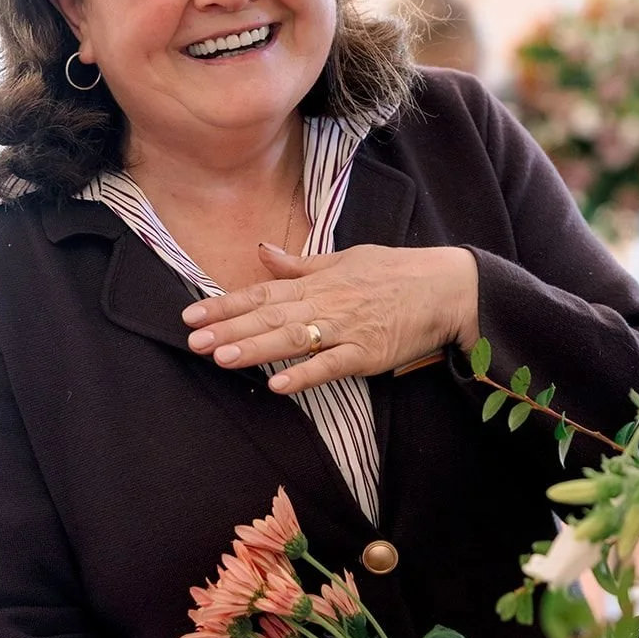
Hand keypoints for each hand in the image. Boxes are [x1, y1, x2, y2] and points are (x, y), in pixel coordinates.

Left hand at [182, 242, 478, 393]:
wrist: (446, 287)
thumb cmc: (395, 272)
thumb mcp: (344, 259)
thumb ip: (300, 264)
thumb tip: (261, 252)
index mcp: (317, 281)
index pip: (262, 293)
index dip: (225, 305)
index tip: (192, 316)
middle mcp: (326, 303)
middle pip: (269, 317)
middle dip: (229, 330)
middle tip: (194, 342)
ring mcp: (346, 329)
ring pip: (293, 339)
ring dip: (256, 349)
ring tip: (223, 359)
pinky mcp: (368, 353)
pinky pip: (332, 365)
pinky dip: (306, 374)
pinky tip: (279, 385)